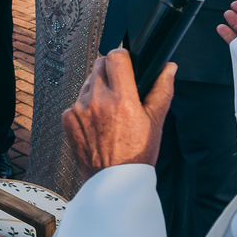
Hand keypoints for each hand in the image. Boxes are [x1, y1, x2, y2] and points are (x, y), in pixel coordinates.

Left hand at [64, 50, 174, 180]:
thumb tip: (169, 68)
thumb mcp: (155, 121)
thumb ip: (162, 90)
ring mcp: (79, 109)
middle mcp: (97, 101)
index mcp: (122, 100)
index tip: (127, 63)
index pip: (116, 57)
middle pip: (99, 65)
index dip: (123, 57)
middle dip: (110, 70)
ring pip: (88, 82)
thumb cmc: (137, 153)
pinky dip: (86, 105)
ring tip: (110, 109)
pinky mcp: (67, 118)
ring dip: (98, 88)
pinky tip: (97, 121)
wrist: (113, 180)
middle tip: (120, 86)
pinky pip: (76, 101)